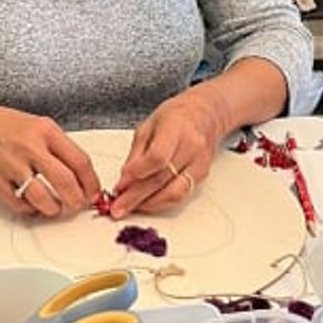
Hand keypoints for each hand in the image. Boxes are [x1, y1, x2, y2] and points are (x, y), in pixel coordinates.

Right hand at [0, 101, 101, 217]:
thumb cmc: (8, 126)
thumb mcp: (41, 126)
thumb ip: (62, 148)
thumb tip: (84, 176)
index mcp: (46, 131)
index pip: (80, 162)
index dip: (91, 183)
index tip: (93, 192)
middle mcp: (30, 147)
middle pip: (65, 182)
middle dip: (77, 200)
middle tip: (78, 204)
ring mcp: (11, 164)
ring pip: (42, 198)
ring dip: (54, 209)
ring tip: (56, 207)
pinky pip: (18, 204)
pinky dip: (30, 210)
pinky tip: (33, 204)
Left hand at [111, 87, 226, 218]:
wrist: (205, 115)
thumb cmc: (176, 116)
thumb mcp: (148, 127)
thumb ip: (136, 154)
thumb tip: (124, 180)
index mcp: (175, 129)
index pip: (157, 157)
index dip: (136, 174)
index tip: (119, 185)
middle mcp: (191, 147)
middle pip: (161, 179)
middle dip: (136, 197)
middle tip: (118, 207)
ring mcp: (199, 163)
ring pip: (173, 193)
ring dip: (149, 204)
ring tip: (130, 208)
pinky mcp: (202, 176)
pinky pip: (180, 196)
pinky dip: (161, 202)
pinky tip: (147, 203)